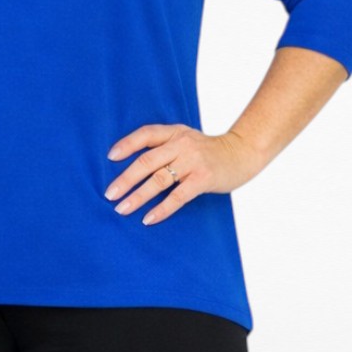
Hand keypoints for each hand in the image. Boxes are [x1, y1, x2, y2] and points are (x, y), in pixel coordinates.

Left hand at [104, 124, 261, 225]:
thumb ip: (164, 146)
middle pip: (147, 161)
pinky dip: (162, 209)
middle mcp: (181, 144)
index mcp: (174, 132)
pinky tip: (148, 219)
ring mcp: (192, 161)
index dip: (127, 145)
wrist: (241, 153)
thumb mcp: (185, 139)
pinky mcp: (203, 179)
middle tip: (110, 194)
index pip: (145, 134)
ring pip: (159, 180)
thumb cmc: (206, 150)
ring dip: (138, 196)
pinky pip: (178, 196)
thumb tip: (133, 166)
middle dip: (126, 179)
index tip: (110, 158)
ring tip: (122, 209)